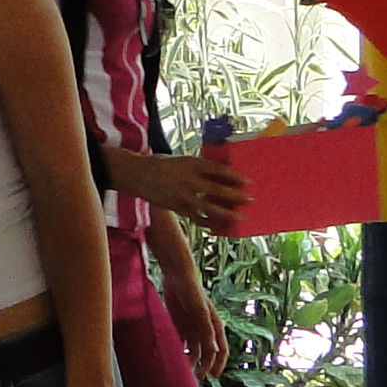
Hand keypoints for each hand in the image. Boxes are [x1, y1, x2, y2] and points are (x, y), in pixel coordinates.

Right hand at [136, 153, 253, 227]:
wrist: (137, 174)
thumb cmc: (162, 164)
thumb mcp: (182, 160)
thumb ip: (200, 168)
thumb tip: (222, 176)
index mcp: (190, 163)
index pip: (217, 170)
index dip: (234, 176)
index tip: (247, 181)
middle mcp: (187, 180)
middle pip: (216, 190)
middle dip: (235, 196)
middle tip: (249, 200)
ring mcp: (182, 195)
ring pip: (208, 208)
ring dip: (225, 213)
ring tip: (238, 217)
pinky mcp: (177, 208)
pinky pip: (196, 218)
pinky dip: (208, 223)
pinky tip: (218, 225)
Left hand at [163, 261, 229, 376]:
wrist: (177, 277)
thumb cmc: (193, 292)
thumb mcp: (201, 312)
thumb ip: (206, 331)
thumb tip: (213, 352)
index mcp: (215, 326)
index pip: (221, 350)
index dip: (218, 363)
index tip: (213, 376)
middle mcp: (205, 330)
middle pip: (207, 353)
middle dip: (203, 366)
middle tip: (197, 378)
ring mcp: (192, 328)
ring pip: (193, 351)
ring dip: (191, 361)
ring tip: (184, 372)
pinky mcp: (179, 326)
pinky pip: (181, 343)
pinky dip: (179, 352)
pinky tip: (174, 359)